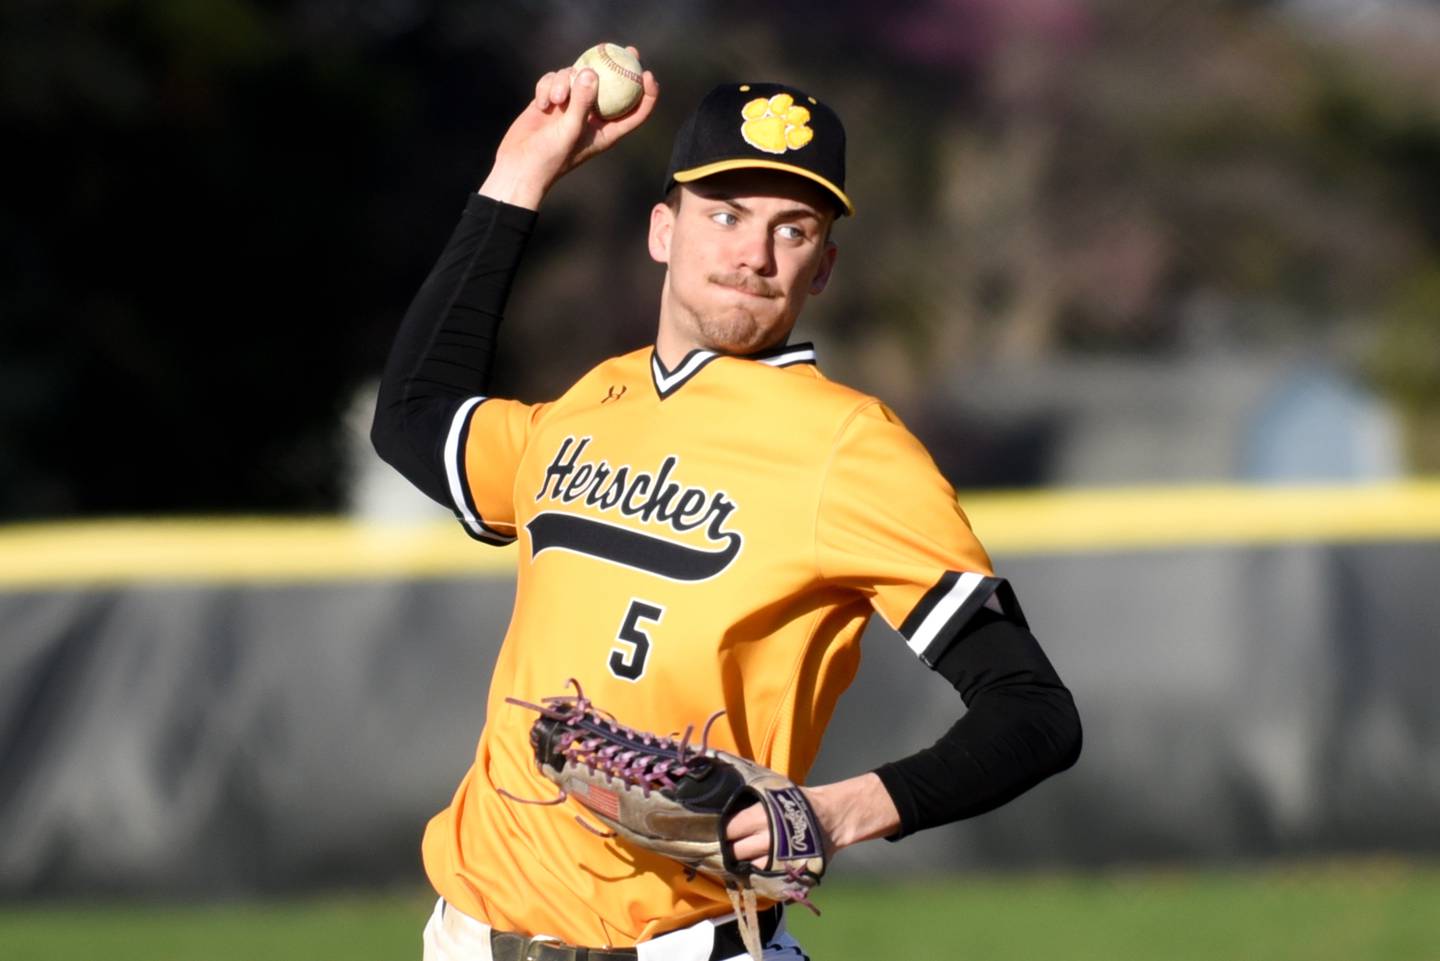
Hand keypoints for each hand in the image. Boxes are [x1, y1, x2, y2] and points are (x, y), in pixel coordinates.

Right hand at [478, 49, 659, 208]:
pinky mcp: (552, 100)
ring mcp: (571, 106)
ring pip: (577, 76)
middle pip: (613, 85)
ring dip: (564, 82)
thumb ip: (582, 102)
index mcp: (607, 130)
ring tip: (556, 100)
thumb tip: (591, 73)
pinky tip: (541, 104)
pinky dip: (547, 87)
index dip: (647, 93)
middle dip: (621, 66)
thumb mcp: (569, 131)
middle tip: (628, 49)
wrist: (519, 165)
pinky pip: (554, 80)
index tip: (646, 74)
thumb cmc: (550, 157)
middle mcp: (591, 115)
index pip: (635, 111)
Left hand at [724, 772, 901, 866]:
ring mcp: (776, 859)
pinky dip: (758, 874)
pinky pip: (764, 879)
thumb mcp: (772, 791)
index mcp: (758, 816)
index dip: (723, 833)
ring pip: (748, 868)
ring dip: (744, 864)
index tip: (721, 833)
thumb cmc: (797, 801)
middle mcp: (765, 839)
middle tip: (730, 848)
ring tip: (744, 858)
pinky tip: (757, 868)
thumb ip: (748, 794)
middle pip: (735, 852)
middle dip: (730, 851)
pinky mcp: (786, 872)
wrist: (831, 818)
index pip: (728, 830)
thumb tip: (724, 774)